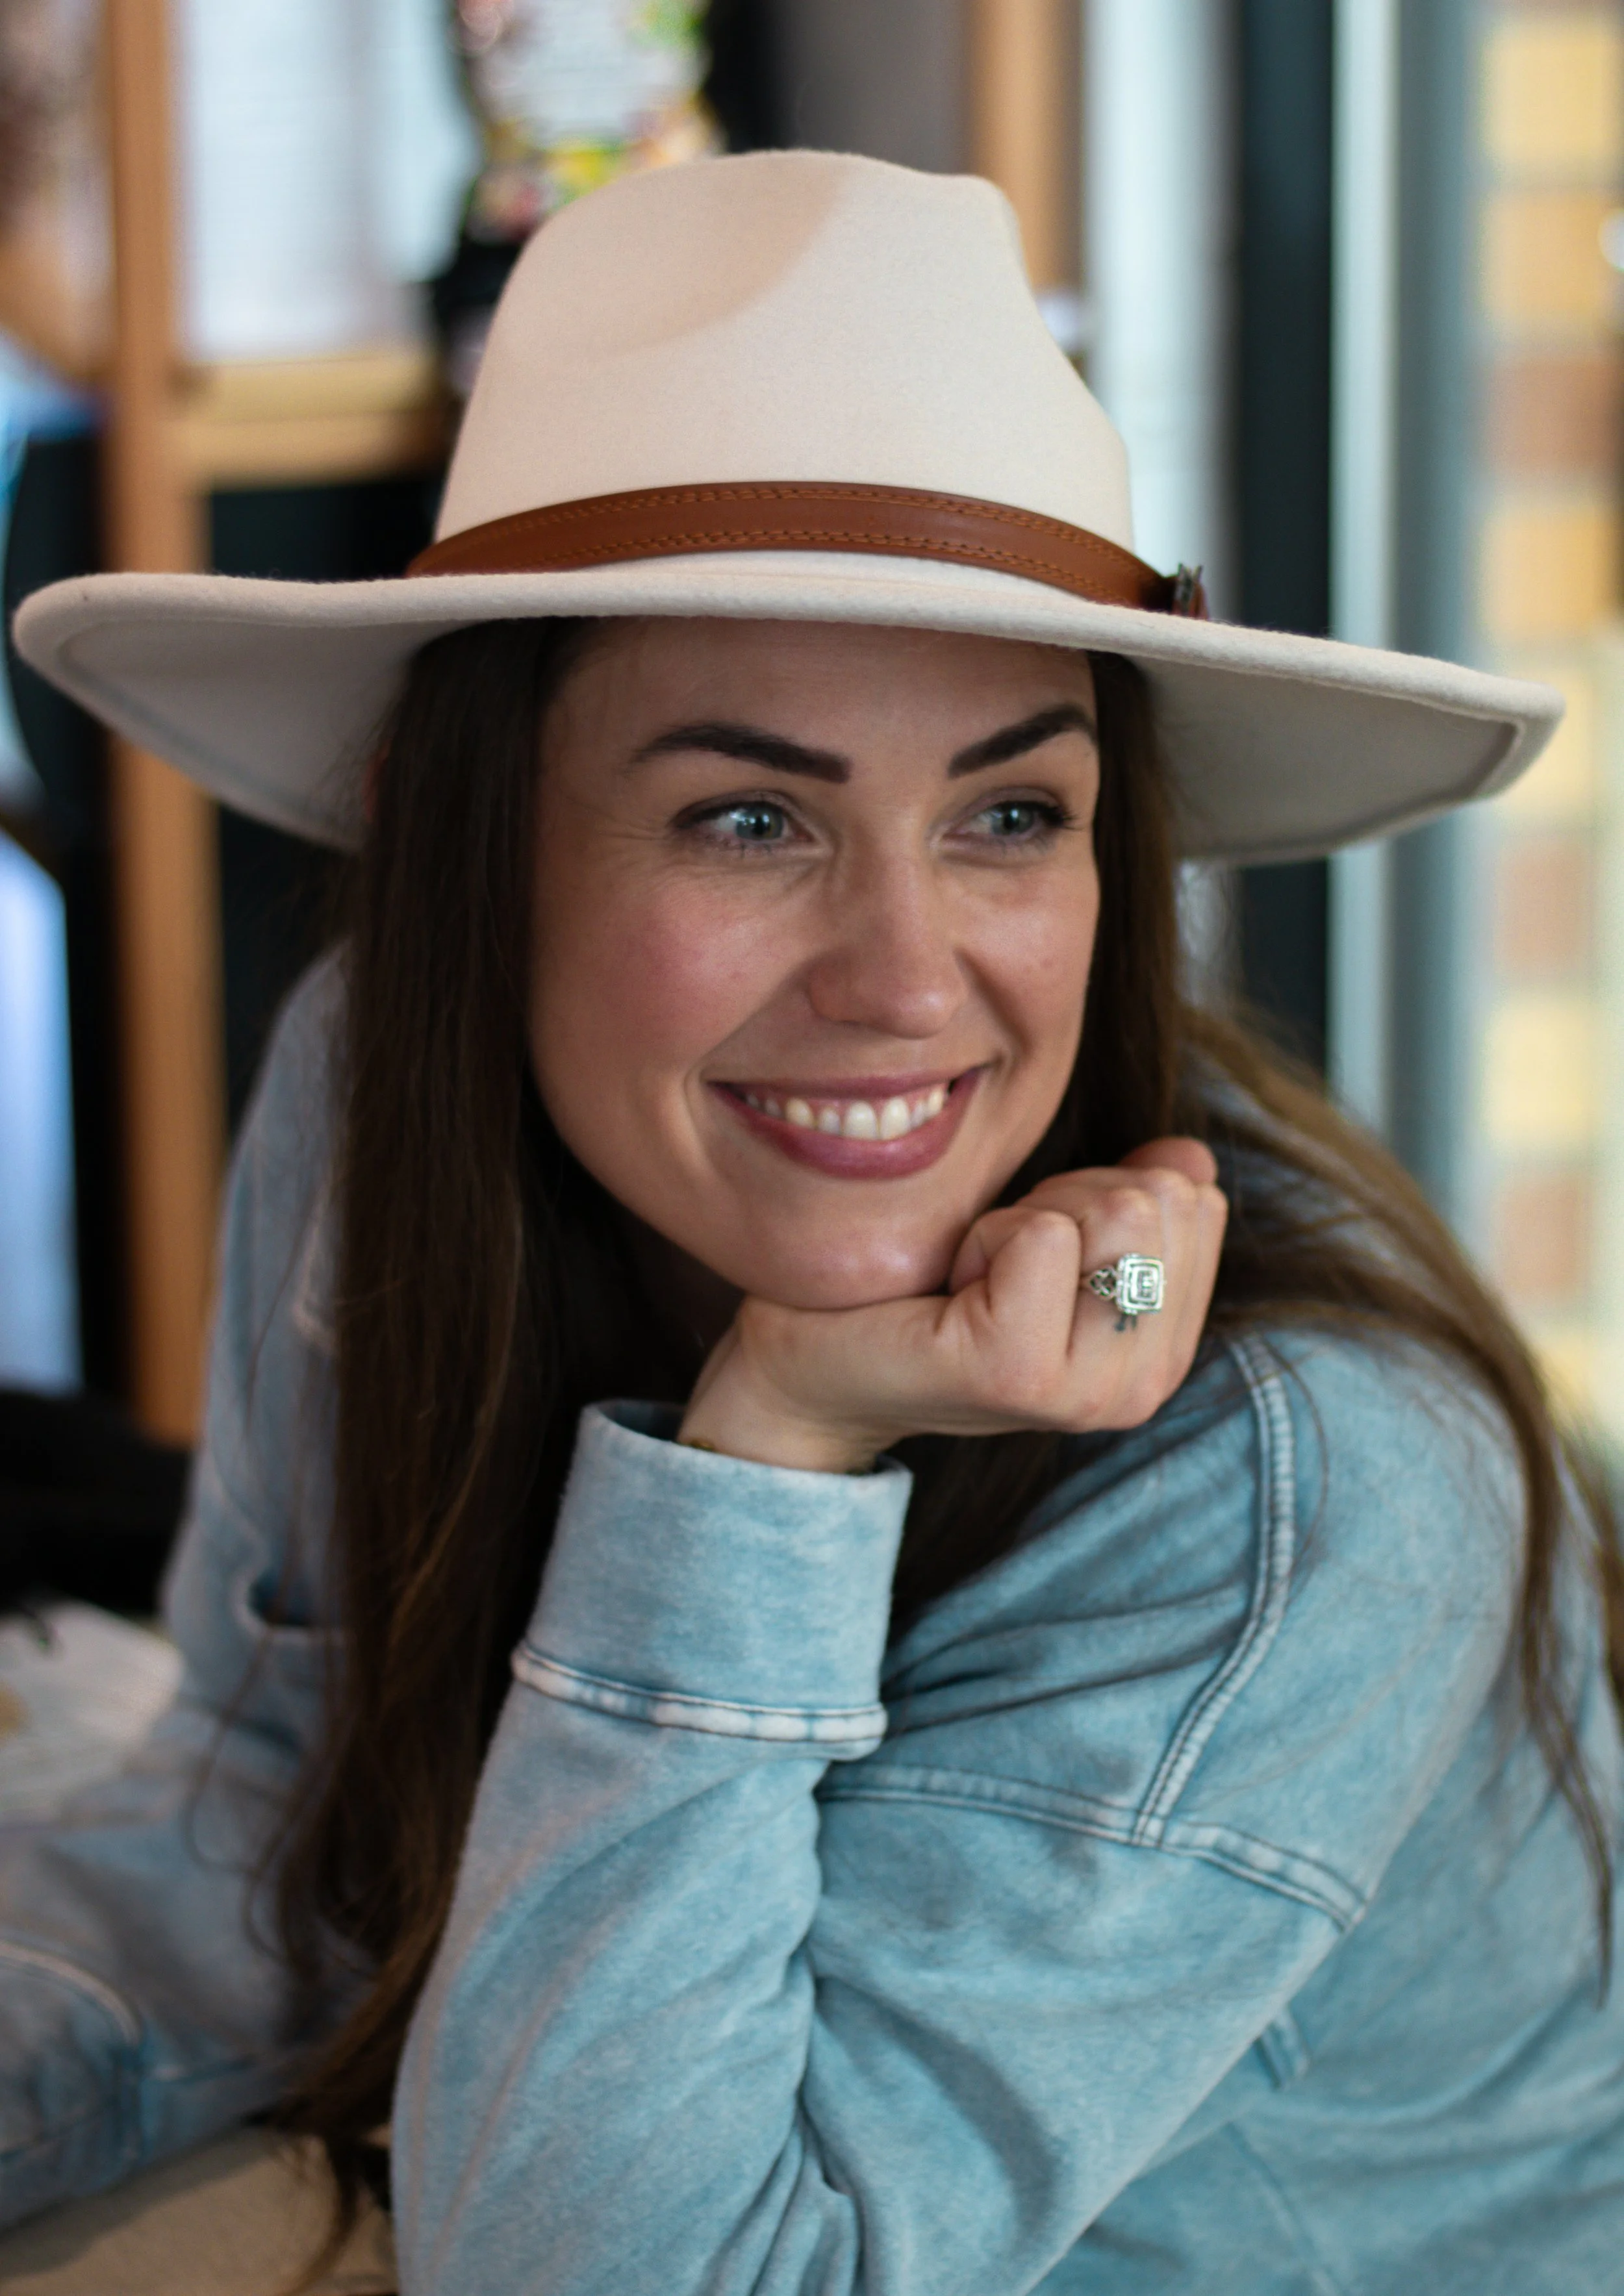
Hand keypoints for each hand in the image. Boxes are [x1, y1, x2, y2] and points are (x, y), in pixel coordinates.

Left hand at [676, 1139, 1228, 1473]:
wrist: (811, 1365)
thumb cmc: (926, 1291)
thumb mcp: (1049, 1237)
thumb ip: (1132, 1200)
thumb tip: (1192, 1157)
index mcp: (1161, 1353)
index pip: (1197, 1203)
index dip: (1099, 1195)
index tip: (1030, 1252)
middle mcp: (1142, 1388)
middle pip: (1160, 1200)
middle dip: (1065, 1201)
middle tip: (993, 1264)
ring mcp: (1084, 1391)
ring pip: (1114, 1212)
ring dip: (1021, 1219)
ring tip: (971, 1277)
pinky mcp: (1018, 1372)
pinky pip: (1043, 1236)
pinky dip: (984, 1236)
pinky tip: (948, 1291)